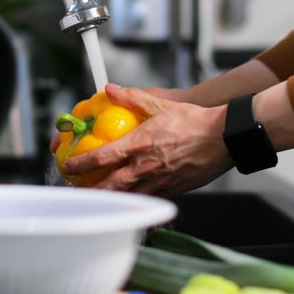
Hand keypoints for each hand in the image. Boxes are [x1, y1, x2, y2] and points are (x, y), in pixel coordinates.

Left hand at [61, 83, 233, 196]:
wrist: (225, 138)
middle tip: (78, 192)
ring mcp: (159, 182)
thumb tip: (110, 89)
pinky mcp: (173, 191)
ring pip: (127, 198)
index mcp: (139, 145)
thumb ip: (132, 97)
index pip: (101, 157)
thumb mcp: (161, 104)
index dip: (80, 164)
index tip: (68, 166)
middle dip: (91, 192)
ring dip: (110, 201)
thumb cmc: (195, 121)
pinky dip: (135, 204)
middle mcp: (145, 166)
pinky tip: (129, 205)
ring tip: (97, 202)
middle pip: (109, 186)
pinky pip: (149, 201)